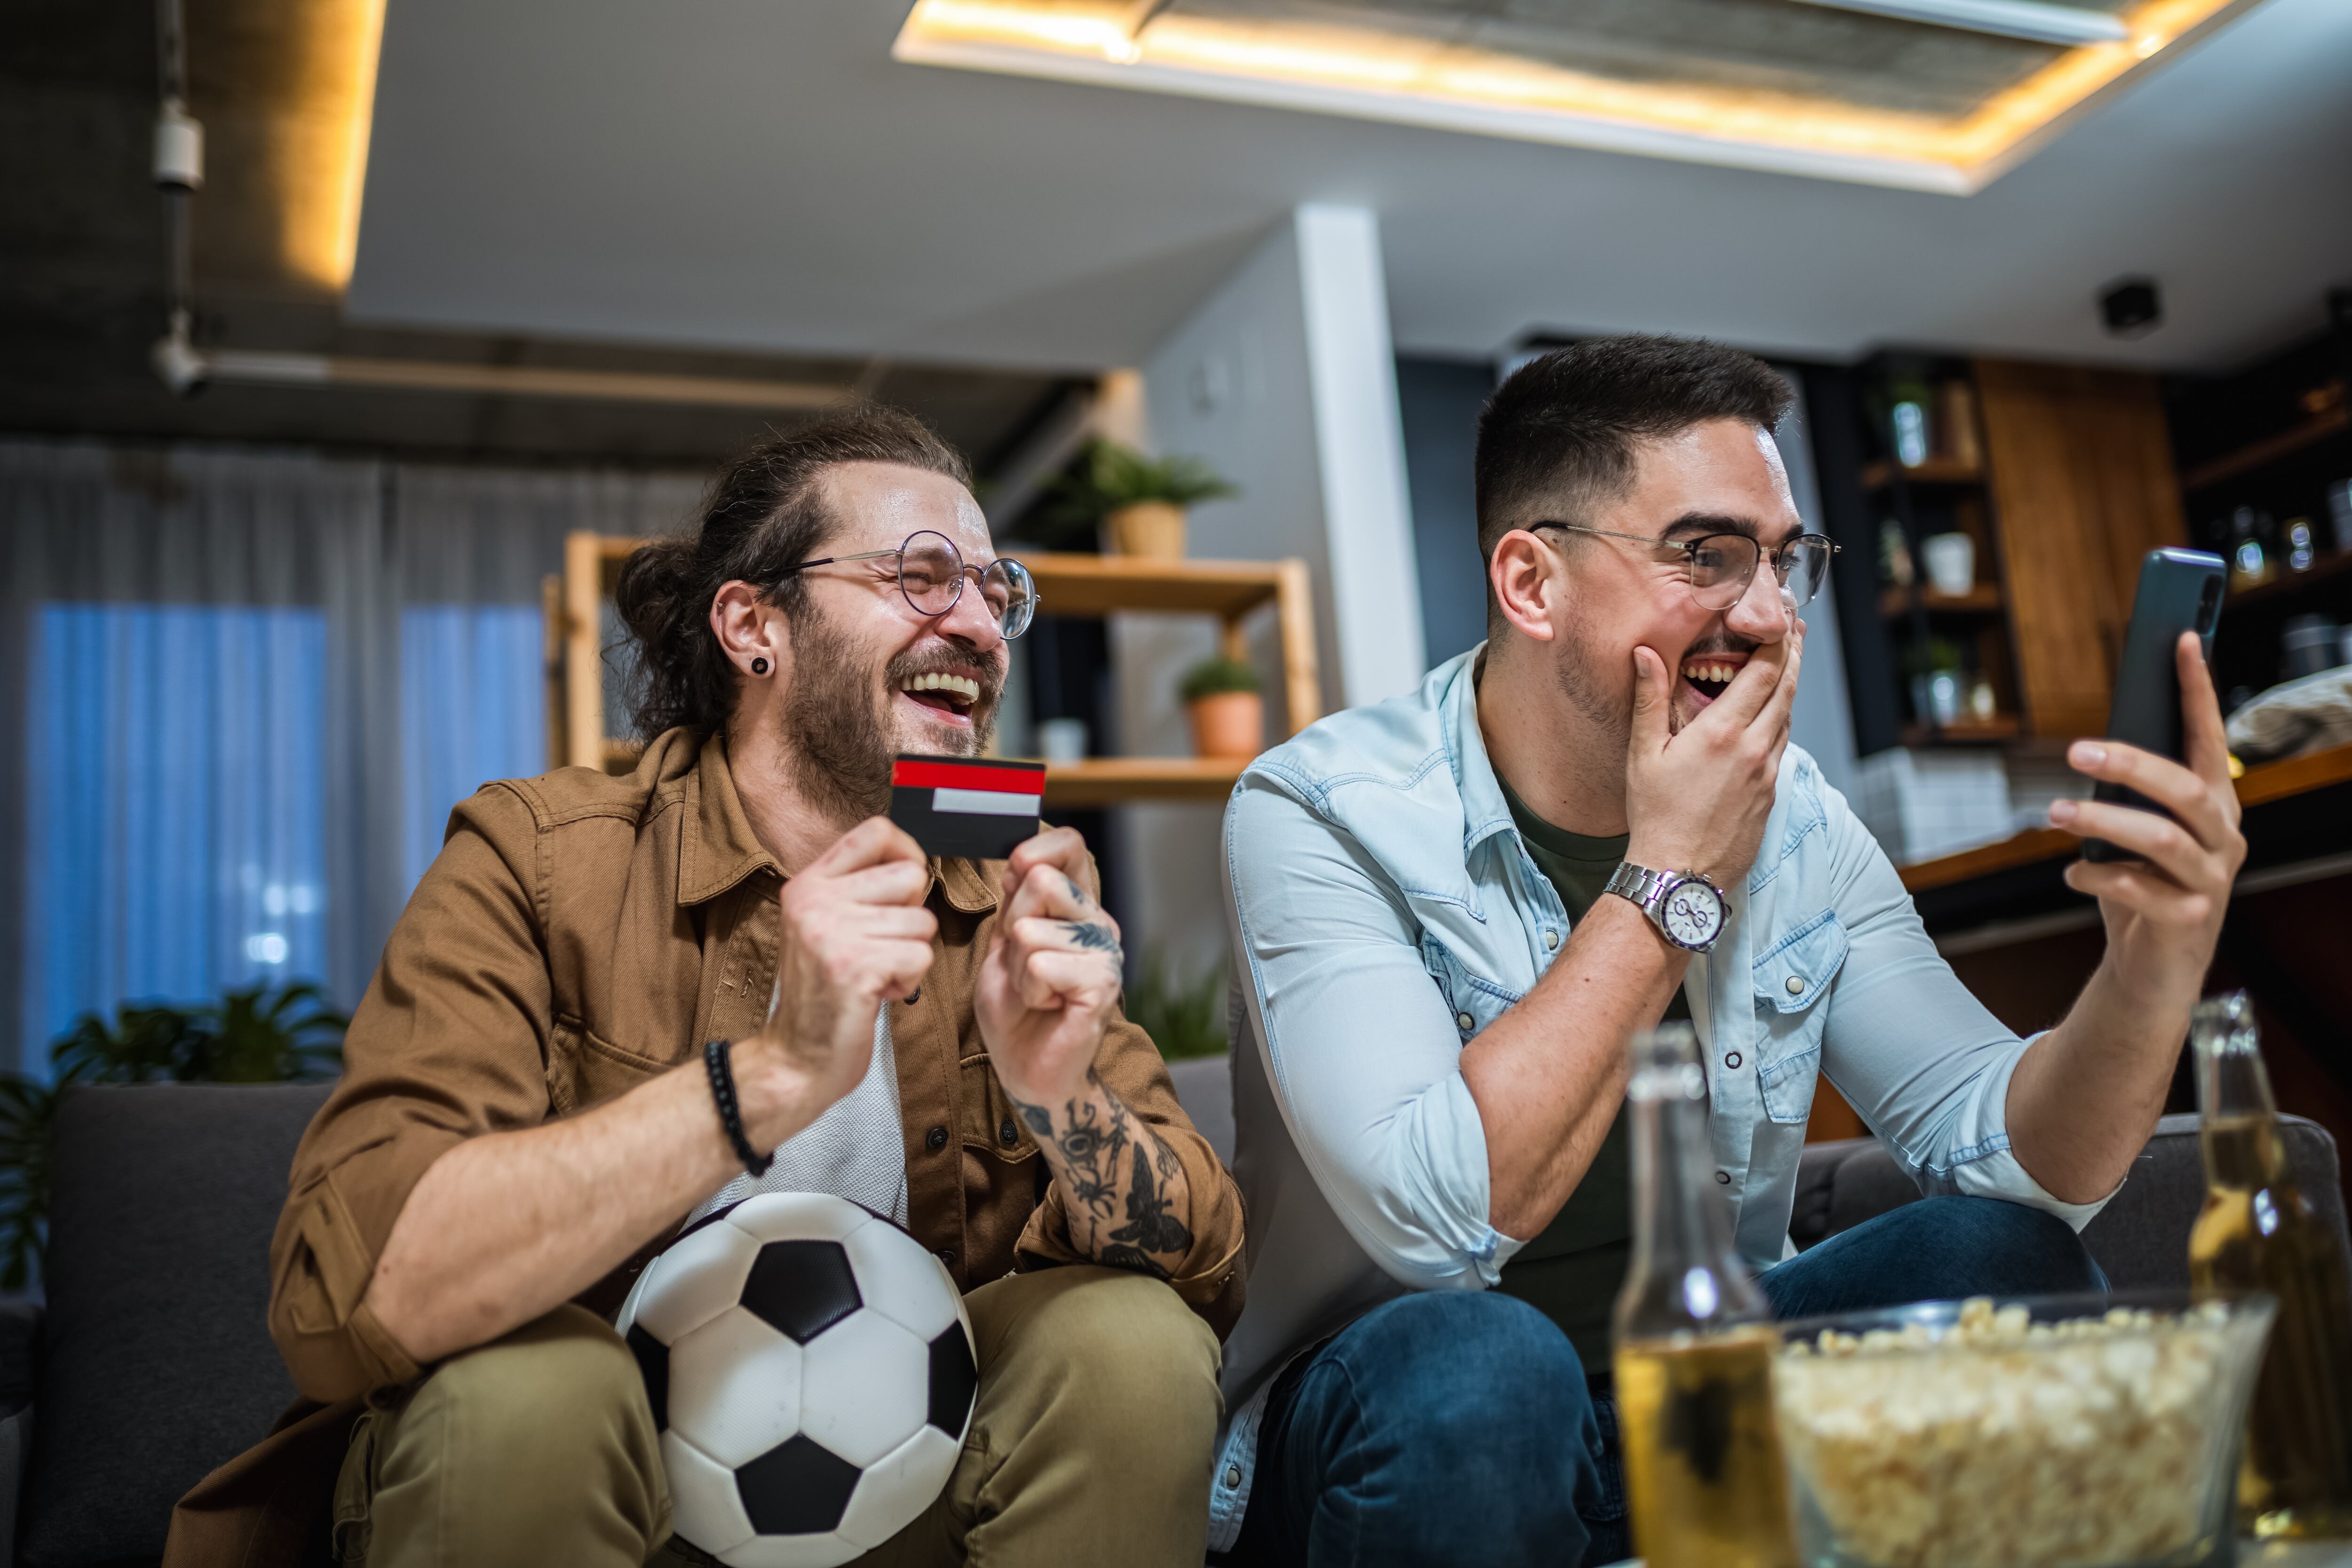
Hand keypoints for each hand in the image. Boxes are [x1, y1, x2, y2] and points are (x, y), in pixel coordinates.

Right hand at [738, 818, 935, 1144]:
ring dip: (910, 954)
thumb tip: (913, 861)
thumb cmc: (824, 994)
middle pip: (910, 875)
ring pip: (922, 920)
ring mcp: (831, 932)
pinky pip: (921, 955)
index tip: (905, 891)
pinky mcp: (853, 966)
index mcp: (808, 883)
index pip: (877, 831)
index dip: (908, 854)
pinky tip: (878, 994)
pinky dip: (910, 980)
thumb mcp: (825, 926)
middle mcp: (815, 900)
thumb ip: (857, 890)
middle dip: (912, 915)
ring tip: (875, 975)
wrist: (797, 1058)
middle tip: (883, 946)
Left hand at [974, 826, 1123, 1107]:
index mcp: (1078, 907)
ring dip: (1018, 968)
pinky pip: (1042, 964)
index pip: (1068, 845)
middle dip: (1012, 925)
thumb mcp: (1003, 945)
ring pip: (1032, 929)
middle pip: (1041, 881)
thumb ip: (1015, 903)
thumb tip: (1022, 860)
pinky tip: (1046, 1005)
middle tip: (1023, 964)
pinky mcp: (1102, 984)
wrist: (1028, 1070)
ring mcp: (1105, 953)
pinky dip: (1030, 989)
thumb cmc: (1015, 1011)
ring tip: (1033, 991)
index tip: (1014, 886)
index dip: (1032, 854)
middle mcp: (1098, 923)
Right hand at [1623, 618, 1803, 886]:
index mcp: (1723, 732)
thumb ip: (1650, 698)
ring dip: (1790, 688)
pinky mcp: (1771, 796)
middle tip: (1797, 629)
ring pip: (1788, 719)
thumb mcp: (1644, 753)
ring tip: (1788, 665)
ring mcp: (1767, 774)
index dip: (1778, 641)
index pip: (1764, 673)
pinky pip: (1781, 748)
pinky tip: (1771, 717)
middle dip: (1794, 655)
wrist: (1679, 875)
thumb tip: (1644, 653)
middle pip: (1787, 690)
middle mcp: (1754, 749)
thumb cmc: (1655, 816)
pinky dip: (1780, 722)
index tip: (1782, 619)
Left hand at [2050, 632, 2244, 990]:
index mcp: (2215, 804)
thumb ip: (2134, 795)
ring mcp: (2212, 880)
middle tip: (2075, 749)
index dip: (2197, 689)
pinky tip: (2072, 873)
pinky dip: (2097, 877)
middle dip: (2131, 763)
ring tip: (2055, 815)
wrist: (2154, 966)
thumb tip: (2096, 745)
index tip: (2181, 639)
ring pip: (2161, 839)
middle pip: (2185, 788)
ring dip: (2101, 822)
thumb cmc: (2143, 884)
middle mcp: (2224, 836)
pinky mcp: (2190, 919)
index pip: (2209, 737)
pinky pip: (2138, 890)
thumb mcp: (2140, 832)